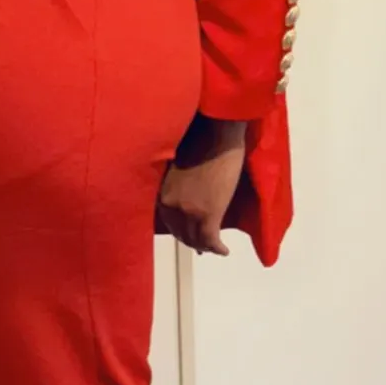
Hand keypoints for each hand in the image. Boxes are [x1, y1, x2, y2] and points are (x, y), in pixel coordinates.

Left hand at [157, 116, 247, 256]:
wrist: (217, 133)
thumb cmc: (200, 142)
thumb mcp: (178, 169)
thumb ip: (176, 188)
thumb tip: (185, 199)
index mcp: (161, 195)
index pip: (169, 223)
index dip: (180, 232)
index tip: (189, 236)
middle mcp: (171, 206)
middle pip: (181, 233)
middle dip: (192, 240)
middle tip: (202, 246)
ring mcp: (189, 212)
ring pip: (196, 239)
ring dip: (206, 246)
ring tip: (214, 248)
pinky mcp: (209, 214)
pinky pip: (211, 240)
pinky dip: (217, 248)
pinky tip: (224, 250)